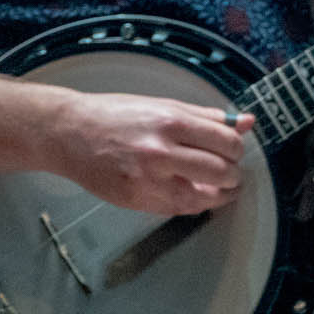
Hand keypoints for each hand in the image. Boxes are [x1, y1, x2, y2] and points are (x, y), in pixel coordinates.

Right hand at [52, 91, 253, 215]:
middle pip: (223, 172)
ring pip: (207, 197)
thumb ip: (205, 116)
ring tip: (215, 185)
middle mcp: (161, 151)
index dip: (237, 149)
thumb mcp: (160, 105)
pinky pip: (182, 209)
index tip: (232, 150)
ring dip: (219, 193)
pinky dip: (194, 202)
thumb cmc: (112, 115)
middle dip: (233, 174)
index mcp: (169, 121)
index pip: (227, 142)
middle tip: (228, 170)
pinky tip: (190, 190)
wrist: (67, 132)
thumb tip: (245, 123)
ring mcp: (149, 180)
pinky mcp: (138, 199)